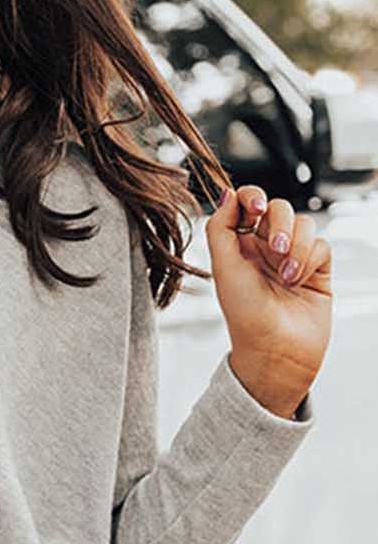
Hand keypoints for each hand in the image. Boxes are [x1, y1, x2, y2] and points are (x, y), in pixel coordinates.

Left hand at [206, 185, 332, 417]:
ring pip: (304, 224)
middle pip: (279, 208)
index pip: (247, 203)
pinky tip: (300, 280)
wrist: (276, 351)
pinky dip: (310, 259)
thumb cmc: (245, 316)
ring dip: (296, 246)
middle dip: (279, 223)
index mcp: (239, 246)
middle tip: (274, 248)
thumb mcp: (223, 268)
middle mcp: (266, 249)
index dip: (253, 197)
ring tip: (287, 276)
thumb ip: (220, 227)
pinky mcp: (318, 269)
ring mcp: (293, 257)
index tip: (255, 209)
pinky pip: (322, 244)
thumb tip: (227, 192)